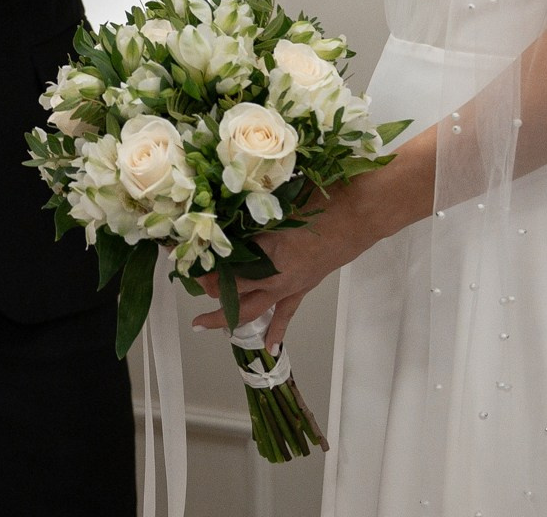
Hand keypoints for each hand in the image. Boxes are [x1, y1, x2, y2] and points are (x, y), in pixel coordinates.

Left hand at [192, 180, 390, 351]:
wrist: (361, 212)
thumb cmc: (323, 200)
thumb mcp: (279, 204)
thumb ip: (251, 215)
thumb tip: (224, 216)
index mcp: (266, 254)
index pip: (225, 268)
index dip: (204, 265)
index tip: (186, 256)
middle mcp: (274, 277)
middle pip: (233, 292)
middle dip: (210, 290)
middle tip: (193, 282)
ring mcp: (290, 286)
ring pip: (253, 309)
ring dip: (228, 317)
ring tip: (205, 324)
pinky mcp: (304, 286)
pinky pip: (286, 313)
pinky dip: (276, 330)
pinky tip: (268, 346)